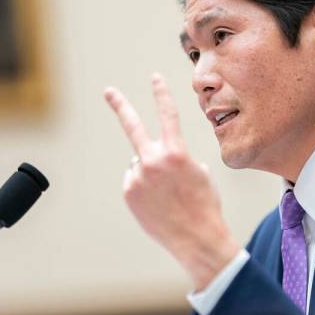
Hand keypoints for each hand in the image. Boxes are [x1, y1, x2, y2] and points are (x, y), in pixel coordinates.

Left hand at [104, 73, 240, 289]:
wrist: (197, 237)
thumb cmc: (205, 205)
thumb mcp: (201, 174)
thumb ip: (180, 160)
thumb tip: (161, 161)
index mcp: (177, 152)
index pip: (168, 115)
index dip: (162, 93)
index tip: (155, 77)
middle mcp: (153, 161)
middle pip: (132, 127)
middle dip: (121, 106)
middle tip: (108, 91)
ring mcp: (138, 177)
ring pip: (139, 164)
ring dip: (149, 173)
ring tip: (166, 194)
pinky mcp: (129, 192)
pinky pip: (134, 181)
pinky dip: (143, 188)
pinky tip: (157, 203)